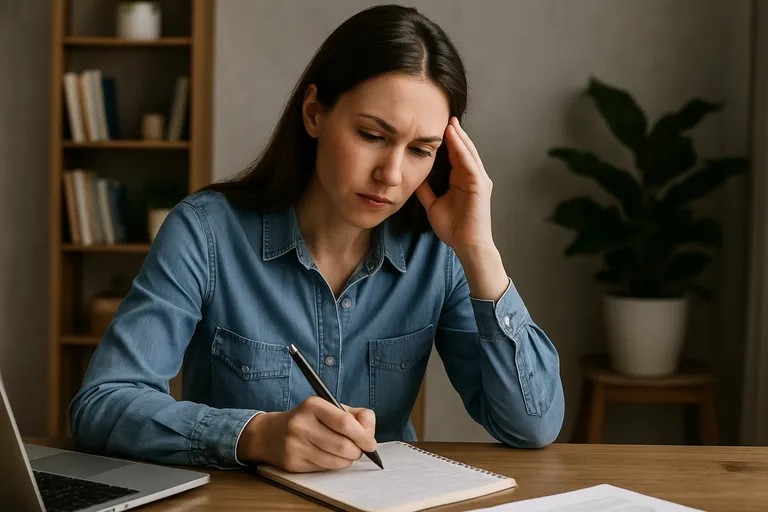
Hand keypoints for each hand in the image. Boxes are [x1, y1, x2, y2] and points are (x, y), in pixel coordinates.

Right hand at [237, 396, 376, 472]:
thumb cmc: (308, 419)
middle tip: (359, 450)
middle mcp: (301, 424)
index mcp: (313, 405)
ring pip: (336, 461)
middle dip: (357, 451)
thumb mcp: (330, 407)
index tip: (371, 443)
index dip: (363, 436)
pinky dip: (334, 465)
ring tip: (345, 453)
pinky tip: (329, 457)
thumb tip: (370, 434)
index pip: (345, 423)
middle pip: (343, 445)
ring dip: (347, 460)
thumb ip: (356, 416)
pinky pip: (324, 469)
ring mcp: (295, 445)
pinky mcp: (292, 463)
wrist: (271, 433)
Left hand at [415, 117, 494, 254]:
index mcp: (461, 180)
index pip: (454, 155)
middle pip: (463, 150)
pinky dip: (462, 149)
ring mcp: (478, 180)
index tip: (435, 127)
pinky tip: (455, 138)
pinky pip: (470, 163)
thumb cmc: (453, 228)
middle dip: (455, 133)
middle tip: (445, 116)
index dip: (446, 141)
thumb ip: (425, 190)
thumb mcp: (432, 205)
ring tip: (450, 121)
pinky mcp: (480, 185)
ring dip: (459, 137)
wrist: (467, 245)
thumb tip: (413, 178)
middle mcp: (472, 177)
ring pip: (468, 152)